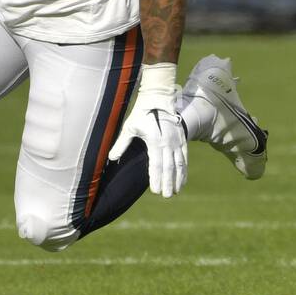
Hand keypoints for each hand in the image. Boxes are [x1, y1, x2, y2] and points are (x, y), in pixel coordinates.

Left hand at [109, 63, 187, 197]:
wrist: (158, 98)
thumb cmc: (141, 113)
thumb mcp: (129, 127)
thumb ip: (121, 144)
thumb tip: (111, 158)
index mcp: (155, 140)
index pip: (156, 164)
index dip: (156, 178)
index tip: (155, 191)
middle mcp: (168, 142)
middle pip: (169, 167)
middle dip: (168, 183)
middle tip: (166, 196)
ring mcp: (177, 141)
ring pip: (179, 164)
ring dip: (178, 178)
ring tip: (176, 191)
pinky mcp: (182, 139)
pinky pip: (184, 157)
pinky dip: (184, 169)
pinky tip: (183, 179)